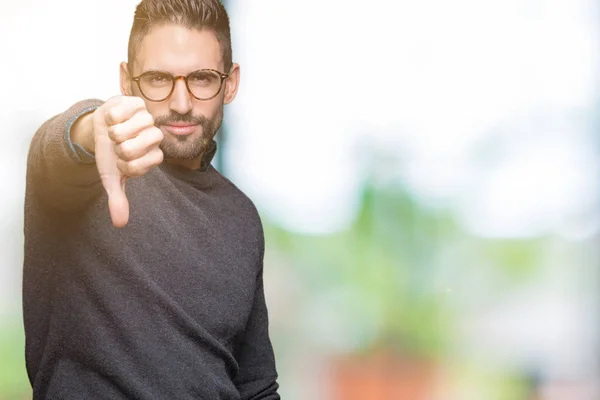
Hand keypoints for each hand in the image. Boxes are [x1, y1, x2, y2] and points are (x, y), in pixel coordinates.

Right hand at [92, 96, 163, 227]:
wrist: (102, 127)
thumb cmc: (110, 153)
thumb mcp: (111, 177)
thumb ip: (118, 199)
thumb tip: (120, 224)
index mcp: (153, 156)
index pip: (142, 165)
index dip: (125, 164)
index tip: (121, 161)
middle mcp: (155, 137)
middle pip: (134, 148)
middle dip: (117, 148)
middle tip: (117, 145)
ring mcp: (148, 118)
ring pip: (129, 129)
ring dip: (114, 132)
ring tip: (114, 132)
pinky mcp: (137, 103)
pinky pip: (121, 112)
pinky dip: (111, 117)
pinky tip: (113, 118)